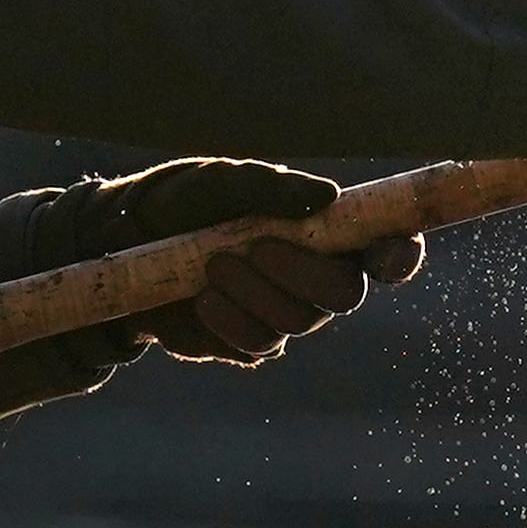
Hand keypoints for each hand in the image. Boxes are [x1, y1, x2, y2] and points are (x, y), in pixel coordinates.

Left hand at [78, 155, 428, 366]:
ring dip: (254, 294)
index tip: (385, 254)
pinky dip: (230, 321)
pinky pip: (258, 346)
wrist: (126, 246)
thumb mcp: (223, 181)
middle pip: (344, 294)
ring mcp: (284, 314)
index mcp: (328, 231)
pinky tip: (202, 299)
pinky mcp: (248, 343)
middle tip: (256, 248)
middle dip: (302, 273)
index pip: (387, 249)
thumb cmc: (186, 202)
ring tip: (212, 265)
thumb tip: (326, 198)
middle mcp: (317, 277)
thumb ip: (274, 187)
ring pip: (297, 322)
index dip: (400, 254)